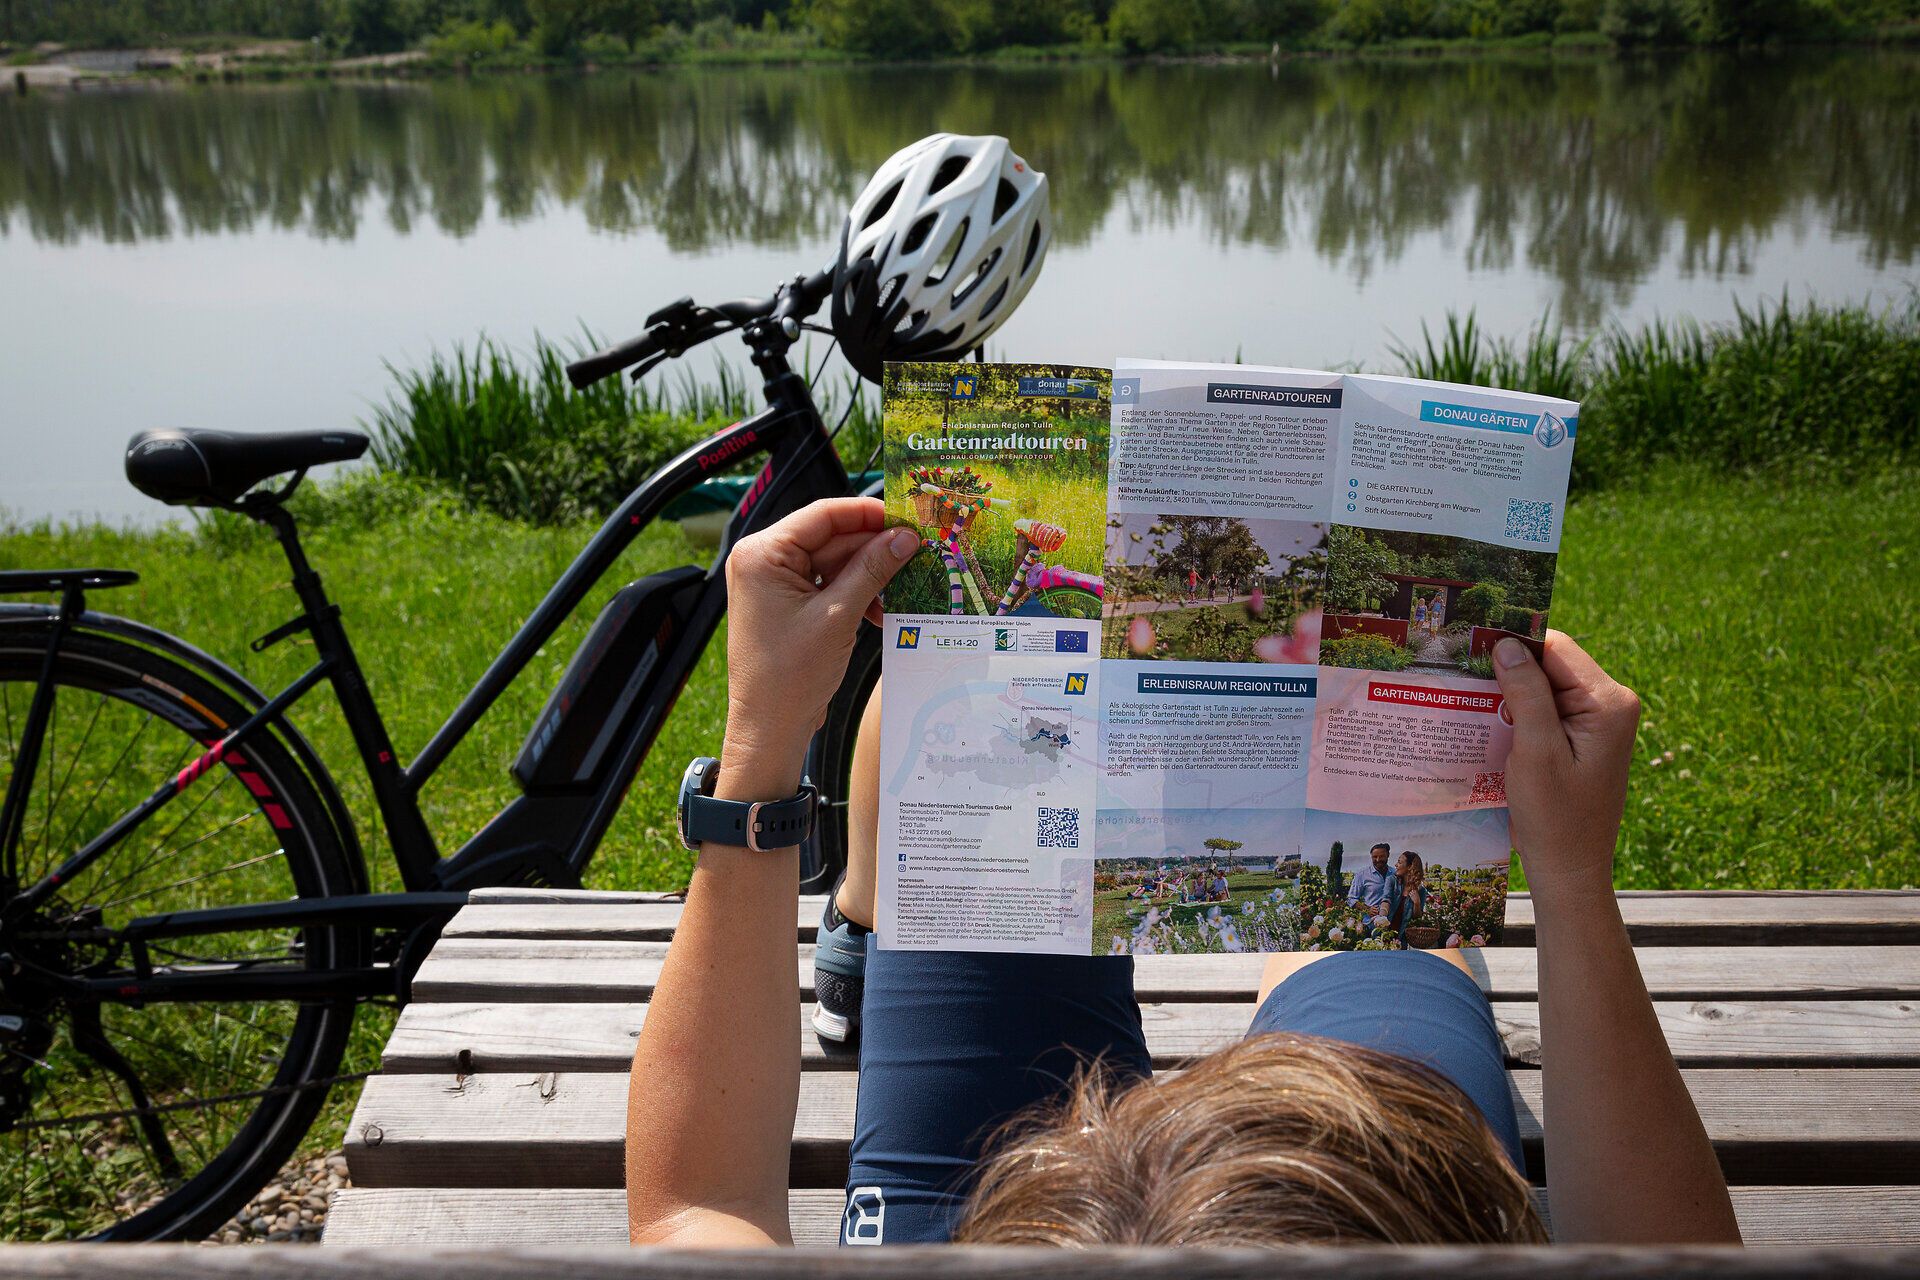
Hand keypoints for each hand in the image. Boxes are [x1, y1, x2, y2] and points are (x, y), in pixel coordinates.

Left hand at [719, 498, 916, 788]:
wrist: (770, 727)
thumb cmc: (790, 676)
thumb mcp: (838, 616)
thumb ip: (872, 569)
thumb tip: (905, 536)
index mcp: (762, 554)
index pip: (823, 514)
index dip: (869, 513)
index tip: (907, 516)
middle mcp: (763, 560)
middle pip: (831, 538)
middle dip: (873, 549)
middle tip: (916, 553)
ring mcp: (775, 582)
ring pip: (835, 562)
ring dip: (868, 576)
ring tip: (900, 591)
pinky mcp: (788, 603)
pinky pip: (829, 584)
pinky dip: (855, 594)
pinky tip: (879, 611)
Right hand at [1492, 630, 1639, 905]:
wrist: (1570, 869)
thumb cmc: (1554, 818)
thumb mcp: (1535, 753)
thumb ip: (1526, 694)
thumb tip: (1506, 644)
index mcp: (1608, 703)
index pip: (1556, 649)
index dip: (1514, 645)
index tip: (1471, 649)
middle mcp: (1610, 704)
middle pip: (1551, 663)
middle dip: (1510, 669)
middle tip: (1464, 676)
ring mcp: (1599, 722)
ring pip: (1546, 685)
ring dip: (1510, 692)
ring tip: (1471, 700)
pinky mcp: (1584, 737)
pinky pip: (1548, 708)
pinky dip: (1518, 711)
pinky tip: (1490, 722)